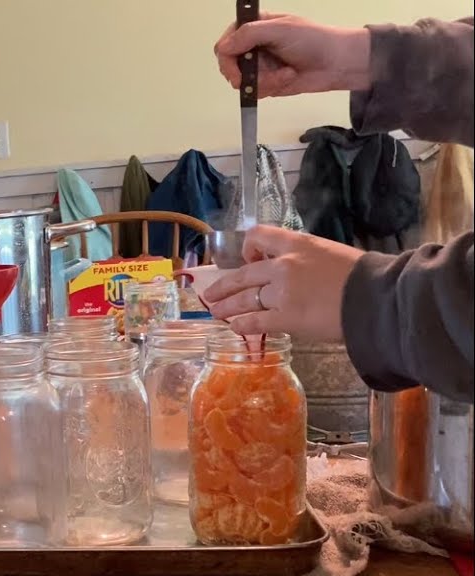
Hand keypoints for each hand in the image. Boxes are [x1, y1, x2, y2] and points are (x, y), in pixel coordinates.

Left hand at [201, 226, 364, 340]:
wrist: (377, 298)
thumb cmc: (363, 277)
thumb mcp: (330, 254)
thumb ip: (306, 260)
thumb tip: (295, 272)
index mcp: (297, 244)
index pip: (259, 235)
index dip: (248, 248)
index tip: (247, 260)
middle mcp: (283, 265)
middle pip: (242, 274)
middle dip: (223, 286)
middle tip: (211, 294)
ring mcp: (281, 292)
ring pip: (244, 298)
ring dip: (226, 307)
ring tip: (215, 312)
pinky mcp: (285, 317)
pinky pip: (254, 321)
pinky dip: (242, 325)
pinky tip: (235, 327)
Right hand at [214, 13, 371, 97]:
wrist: (338, 63)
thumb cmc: (313, 40)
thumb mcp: (281, 30)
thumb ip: (249, 35)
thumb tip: (222, 48)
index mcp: (256, 27)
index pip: (226, 42)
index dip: (227, 56)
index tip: (235, 67)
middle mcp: (254, 46)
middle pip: (229, 64)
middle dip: (244, 74)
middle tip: (250, 80)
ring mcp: (260, 66)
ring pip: (243, 81)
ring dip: (263, 81)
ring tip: (285, 74)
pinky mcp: (268, 83)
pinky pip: (257, 91)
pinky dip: (272, 87)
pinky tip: (288, 78)